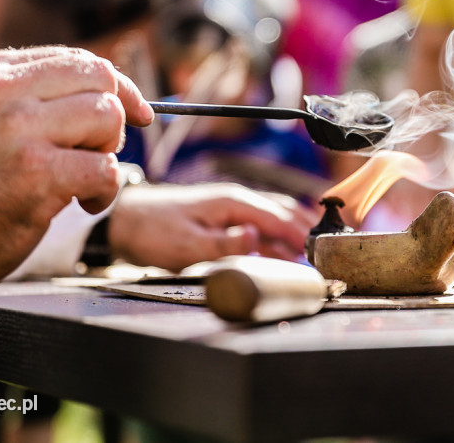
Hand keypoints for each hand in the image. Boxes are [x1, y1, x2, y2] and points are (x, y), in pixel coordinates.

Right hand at [0, 47, 152, 328]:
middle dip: (114, 119)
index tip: (136, 110)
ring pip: (109, 117)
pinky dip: (106, 190)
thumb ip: (33, 95)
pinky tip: (83, 203)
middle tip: (95, 152)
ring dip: (108, 154)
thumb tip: (113, 89)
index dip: (118, 86)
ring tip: (82, 180)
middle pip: (102, 81)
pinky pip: (107, 168)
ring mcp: (18, 131)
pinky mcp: (37, 174)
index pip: (79, 60)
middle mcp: (3, 91)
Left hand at [109, 183, 316, 269]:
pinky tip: (282, 251)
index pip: (278, 218)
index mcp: (233, 203)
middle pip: (282, 212)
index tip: (321, 252)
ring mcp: (230, 208)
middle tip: (327, 250)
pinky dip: (276, 236)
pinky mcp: (222, 218)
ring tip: (313, 250)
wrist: (125, 220)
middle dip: (306, 229)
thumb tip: (257, 238)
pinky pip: (259, 225)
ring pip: (273, 217)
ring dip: (293, 232)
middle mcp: (236, 201)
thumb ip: (224, 243)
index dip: (302, 236)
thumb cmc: (153, 231)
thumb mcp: (187, 244)